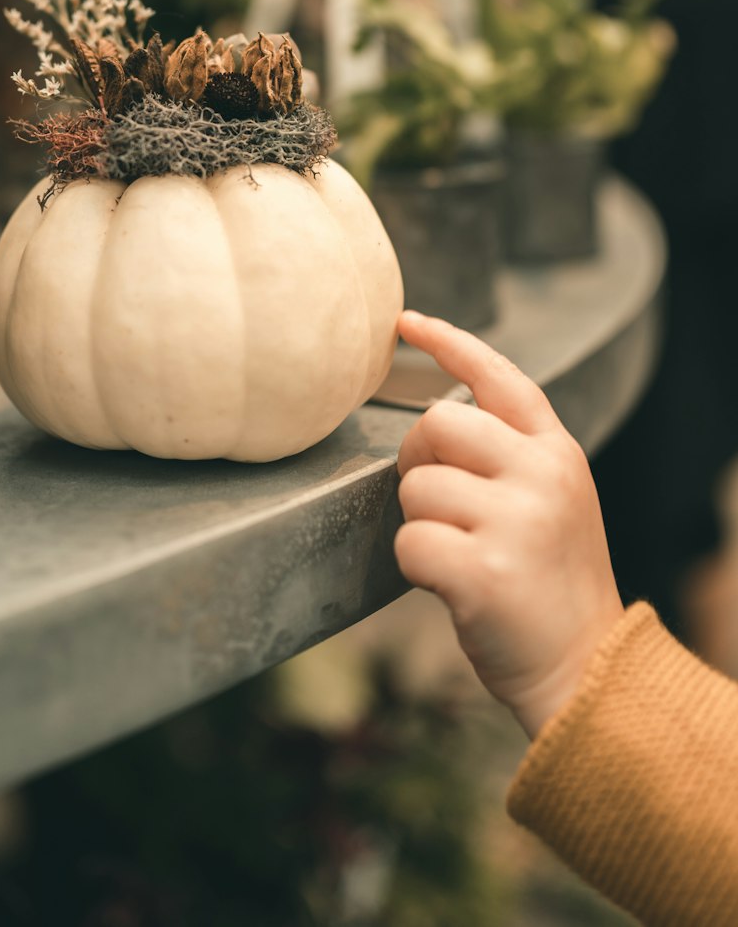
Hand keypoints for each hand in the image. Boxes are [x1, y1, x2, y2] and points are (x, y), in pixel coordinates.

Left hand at [394, 311, 624, 737]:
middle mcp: (541, 474)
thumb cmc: (551, 586)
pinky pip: (407, 541)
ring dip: (421, 523)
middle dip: (417, 460)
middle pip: (437, 423)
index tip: (406, 322)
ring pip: (416, 486)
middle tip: (440, 506)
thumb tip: (434, 423)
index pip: (498, 375)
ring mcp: (516, 520)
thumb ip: (510, 457)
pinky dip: (415, 568)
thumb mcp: (553, 501)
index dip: (447, 341)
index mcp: (557, 452)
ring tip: (462, 557)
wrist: (588, 672)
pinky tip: (452, 588)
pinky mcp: (484, 570)